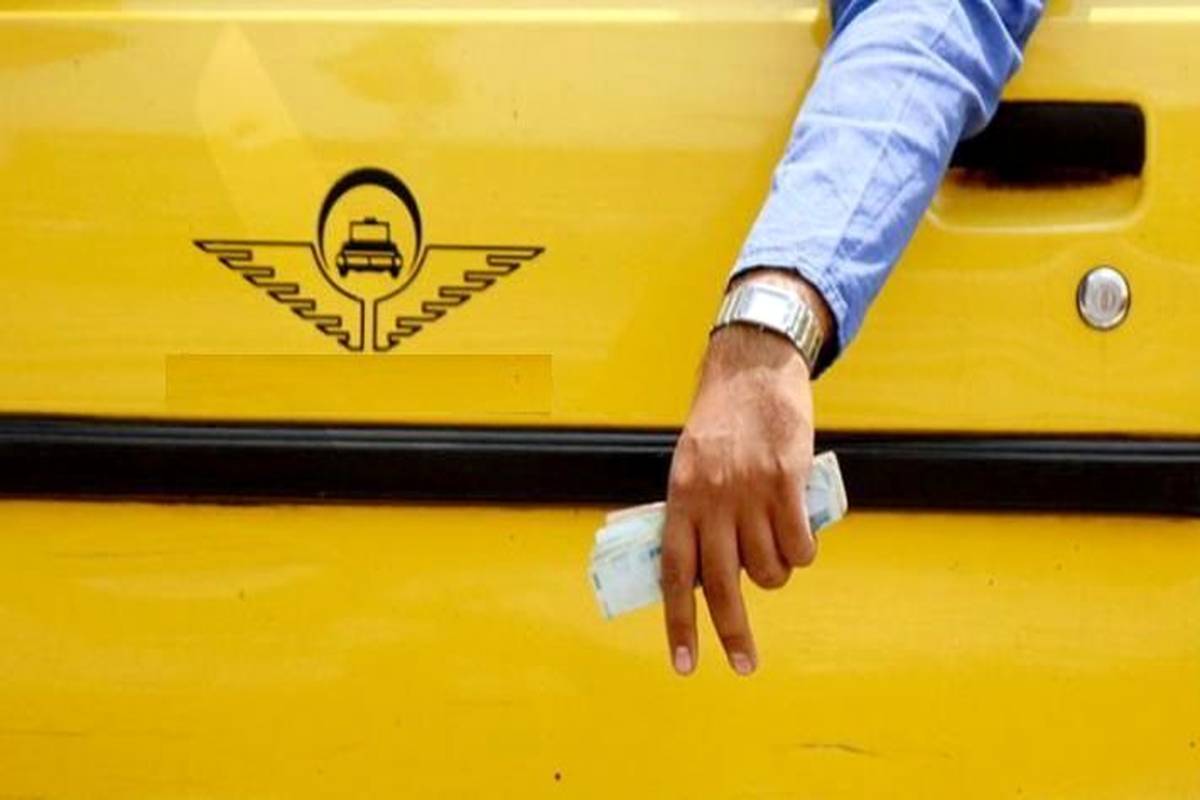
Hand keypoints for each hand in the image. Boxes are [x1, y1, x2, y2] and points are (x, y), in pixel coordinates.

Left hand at [662, 271, 830, 675]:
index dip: (679, 622)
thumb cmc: (720, 419)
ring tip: (778, 550)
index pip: (675, 573)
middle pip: (722, 584)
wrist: (752, 367)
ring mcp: (750, 491)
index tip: (686, 663)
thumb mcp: (689, 465)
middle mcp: (712, 500)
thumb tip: (703, 571)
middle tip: (744, 663)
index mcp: (681, 498)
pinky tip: (800, 535)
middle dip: (732, 633)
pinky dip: (803, 550)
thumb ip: (694, 515)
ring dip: (776, 573)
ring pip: (769, 568)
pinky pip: (800, 542)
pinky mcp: (787, 480)